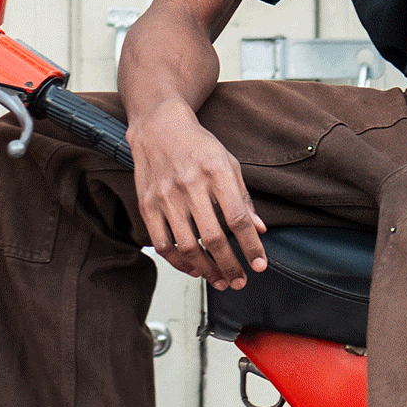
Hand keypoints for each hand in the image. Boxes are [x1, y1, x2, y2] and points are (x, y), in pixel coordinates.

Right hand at [130, 101, 267, 288]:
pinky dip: (178, 262)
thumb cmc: (197, 145)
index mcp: (216, 172)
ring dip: (207, 269)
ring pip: (187, 246)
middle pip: (213, 237)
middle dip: (230, 266)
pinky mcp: (147, 204)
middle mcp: (190, 185)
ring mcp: (166, 196)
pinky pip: (162, 243)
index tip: (259, 264)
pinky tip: (193, 268)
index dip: (251, 246)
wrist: (158, 126)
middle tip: (239, 280)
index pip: (237, 218)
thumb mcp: (228, 163)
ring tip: (220, 280)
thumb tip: (259, 230)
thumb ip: (243, 198)